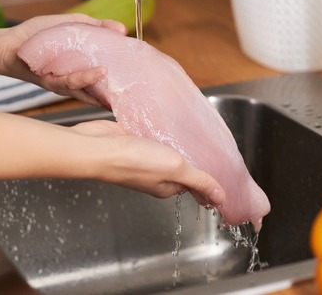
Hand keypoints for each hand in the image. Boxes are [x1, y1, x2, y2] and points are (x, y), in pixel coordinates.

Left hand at [0, 14, 126, 106]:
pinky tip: (98, 72)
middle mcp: (74, 81)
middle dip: (117, 91)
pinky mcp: (49, 82)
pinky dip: (85, 78)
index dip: (122, 79)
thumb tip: (123, 28)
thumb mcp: (71, 25)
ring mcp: (62, 83)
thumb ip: (96, 26)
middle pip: (100, 90)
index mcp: (81, 69)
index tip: (142, 78)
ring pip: (87, 88)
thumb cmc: (36, 36)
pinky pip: (69, 83)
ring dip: (101, 84)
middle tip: (138, 90)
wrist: (4, 45)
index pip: (106, 77)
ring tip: (115, 75)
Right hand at [71, 120, 225, 206]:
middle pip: (181, 167)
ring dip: (177, 142)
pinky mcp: (133, 142)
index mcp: (168, 186)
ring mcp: (143, 159)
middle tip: (210, 142)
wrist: (97, 147)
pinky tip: (166, 123)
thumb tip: (221, 199)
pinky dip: (161, 132)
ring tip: (191, 129)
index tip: (224, 167)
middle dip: (194, 157)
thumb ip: (199, 181)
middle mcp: (156, 175)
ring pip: (167, 151)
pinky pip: (152, 138)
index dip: (209, 176)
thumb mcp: (175, 169)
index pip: (195, 183)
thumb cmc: (133, 161)